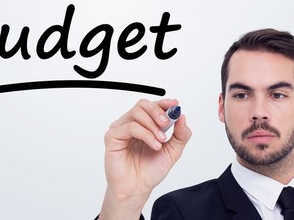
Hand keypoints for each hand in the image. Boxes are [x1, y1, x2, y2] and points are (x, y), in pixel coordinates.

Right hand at [99, 99, 191, 219]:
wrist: (137, 189)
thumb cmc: (150, 171)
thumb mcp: (173, 151)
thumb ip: (180, 134)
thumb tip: (182, 116)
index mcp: (144, 125)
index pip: (152, 106)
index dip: (164, 103)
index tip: (175, 105)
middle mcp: (131, 124)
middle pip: (142, 104)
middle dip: (158, 112)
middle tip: (166, 124)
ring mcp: (120, 129)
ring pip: (136, 113)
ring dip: (152, 126)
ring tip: (160, 141)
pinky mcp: (112, 137)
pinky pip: (130, 127)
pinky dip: (145, 134)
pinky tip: (153, 145)